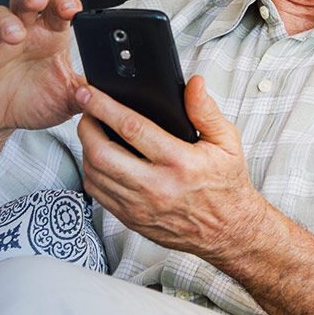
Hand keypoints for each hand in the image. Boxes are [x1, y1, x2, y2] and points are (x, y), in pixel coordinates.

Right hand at [0, 0, 85, 138]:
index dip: (65, 3)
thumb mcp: (66, 101)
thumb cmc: (34, 101)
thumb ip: (84, 95)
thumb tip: (99, 94)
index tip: (73, 9)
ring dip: (5, 23)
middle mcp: (23, 33)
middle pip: (25, 1)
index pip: (58, 9)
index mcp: (49, 36)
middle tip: (39, 0)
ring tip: (14, 35)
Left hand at [76, 75, 266, 263]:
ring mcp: (140, 206)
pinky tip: (100, 159)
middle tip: (85, 110)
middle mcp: (156, 186)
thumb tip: (194, 84)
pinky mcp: (131, 219)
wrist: (228, 230)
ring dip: (86, 148)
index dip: (104, 106)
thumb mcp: (227, 142)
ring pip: (94, 175)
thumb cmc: (226, 184)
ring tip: (92, 131)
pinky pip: (98, 193)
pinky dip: (92, 172)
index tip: (90, 93)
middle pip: (101, 154)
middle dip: (86, 126)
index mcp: (179, 162)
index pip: (131, 128)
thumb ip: (206, 111)